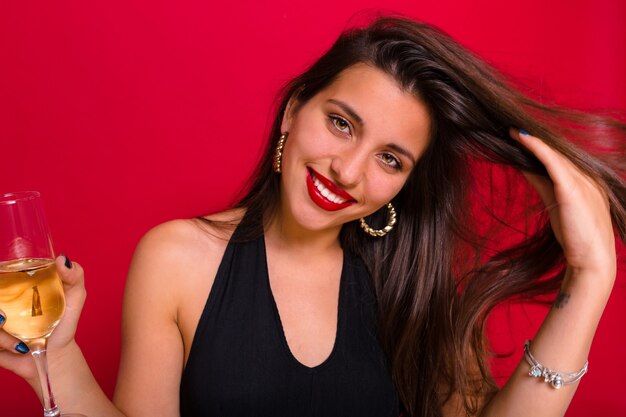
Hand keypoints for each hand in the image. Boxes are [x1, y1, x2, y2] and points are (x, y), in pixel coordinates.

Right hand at [0, 255, 85, 385]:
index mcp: (13, 286)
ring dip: (1, 336)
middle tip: (3, 318)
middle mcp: (1, 302)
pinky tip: (18, 348)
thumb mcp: (75, 297)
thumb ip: (74, 275)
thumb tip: (61, 258)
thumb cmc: (63, 324)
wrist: (55, 356)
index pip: (2, 279)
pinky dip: (2, 345)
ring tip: (22, 342)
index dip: (2, 281)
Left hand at [510, 128, 615, 278]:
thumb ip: (541, 183)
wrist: (592, 261)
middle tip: (508, 129)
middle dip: (532, 141)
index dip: (537, 146)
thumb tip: (523, 165)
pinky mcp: (573, 188)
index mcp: (586, 180)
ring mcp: (583, 180)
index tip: (517, 136)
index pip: (557, 158)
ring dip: (530, 140)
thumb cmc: (575, 237)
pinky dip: (536, 147)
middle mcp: (587, 176)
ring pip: (553, 153)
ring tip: (510, 131)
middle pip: (555, 152)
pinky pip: (552, 161)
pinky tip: (521, 138)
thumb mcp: (555, 204)